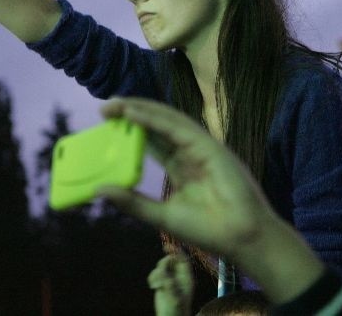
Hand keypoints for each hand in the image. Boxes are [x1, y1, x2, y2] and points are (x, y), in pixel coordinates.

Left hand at [97, 97, 323, 302]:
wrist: (240, 237)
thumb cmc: (207, 229)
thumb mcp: (161, 215)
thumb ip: (133, 201)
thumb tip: (100, 189)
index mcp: (181, 166)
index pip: (153, 141)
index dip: (132, 130)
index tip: (108, 123)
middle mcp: (190, 151)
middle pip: (157, 126)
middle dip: (131, 114)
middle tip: (105, 107)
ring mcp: (200, 146)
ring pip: (166, 120)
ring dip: (139, 109)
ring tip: (114, 104)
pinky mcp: (208, 145)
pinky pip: (176, 127)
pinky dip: (153, 118)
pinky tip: (132, 113)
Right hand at [149, 254, 193, 315]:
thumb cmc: (175, 310)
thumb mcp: (174, 297)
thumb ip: (170, 283)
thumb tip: (164, 271)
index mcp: (186, 278)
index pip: (183, 259)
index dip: (176, 251)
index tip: (166, 247)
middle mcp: (179, 277)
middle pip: (170, 261)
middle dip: (163, 266)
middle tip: (160, 277)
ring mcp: (170, 279)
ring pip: (162, 267)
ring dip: (156, 274)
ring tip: (156, 286)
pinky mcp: (162, 283)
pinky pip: (156, 273)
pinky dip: (152, 278)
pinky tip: (153, 286)